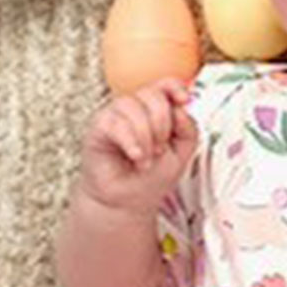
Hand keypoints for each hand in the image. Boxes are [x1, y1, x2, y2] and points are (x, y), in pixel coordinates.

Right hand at [78, 77, 197, 214]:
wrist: (127, 202)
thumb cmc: (151, 177)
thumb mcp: (182, 152)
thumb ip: (188, 128)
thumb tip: (181, 108)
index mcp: (155, 110)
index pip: (165, 84)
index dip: (175, 87)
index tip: (183, 100)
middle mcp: (135, 108)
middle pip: (152, 94)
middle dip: (162, 124)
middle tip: (160, 149)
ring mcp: (115, 116)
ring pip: (133, 106)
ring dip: (146, 136)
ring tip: (146, 158)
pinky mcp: (98, 128)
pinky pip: (116, 123)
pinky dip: (131, 141)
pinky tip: (136, 156)